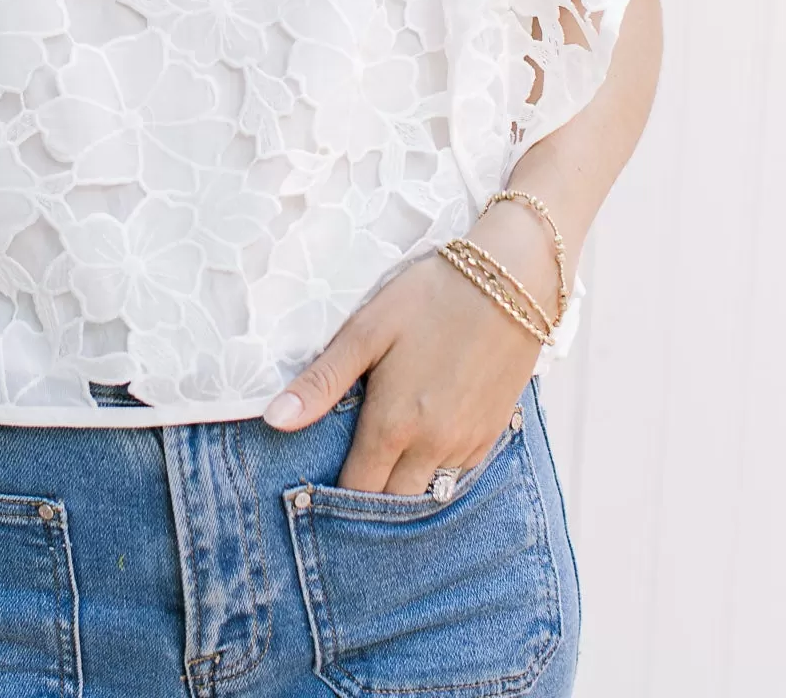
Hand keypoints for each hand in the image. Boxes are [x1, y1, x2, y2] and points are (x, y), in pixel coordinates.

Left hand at [262, 203, 570, 494]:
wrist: (512, 281)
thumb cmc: (431, 297)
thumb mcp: (368, 330)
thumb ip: (321, 381)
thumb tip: (274, 420)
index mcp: (394, 425)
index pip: (356, 492)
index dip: (333, 501)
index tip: (314, 492)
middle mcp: (432, 448)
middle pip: (391, 503)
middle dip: (367, 501)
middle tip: (346, 481)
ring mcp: (467, 445)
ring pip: (426, 495)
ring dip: (402, 491)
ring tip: (381, 470)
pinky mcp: (492, 434)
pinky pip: (456, 477)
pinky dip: (435, 475)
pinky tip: (420, 452)